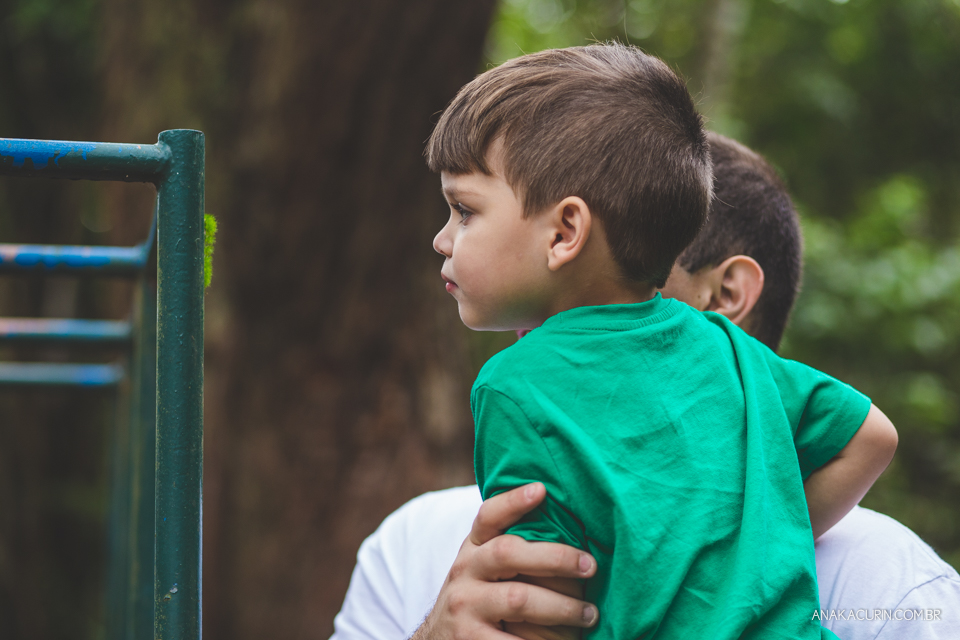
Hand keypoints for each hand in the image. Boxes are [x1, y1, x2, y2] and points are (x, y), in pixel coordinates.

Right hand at [410, 483, 598, 639]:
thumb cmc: (479, 596)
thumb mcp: (484, 567)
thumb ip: (511, 546)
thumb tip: (565, 521)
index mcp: (473, 548)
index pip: (489, 517)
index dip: (513, 501)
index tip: (541, 490)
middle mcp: (465, 572)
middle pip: (508, 553)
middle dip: (555, 557)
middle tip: (591, 566)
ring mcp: (465, 607)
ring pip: (518, 599)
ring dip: (562, 606)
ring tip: (589, 613)